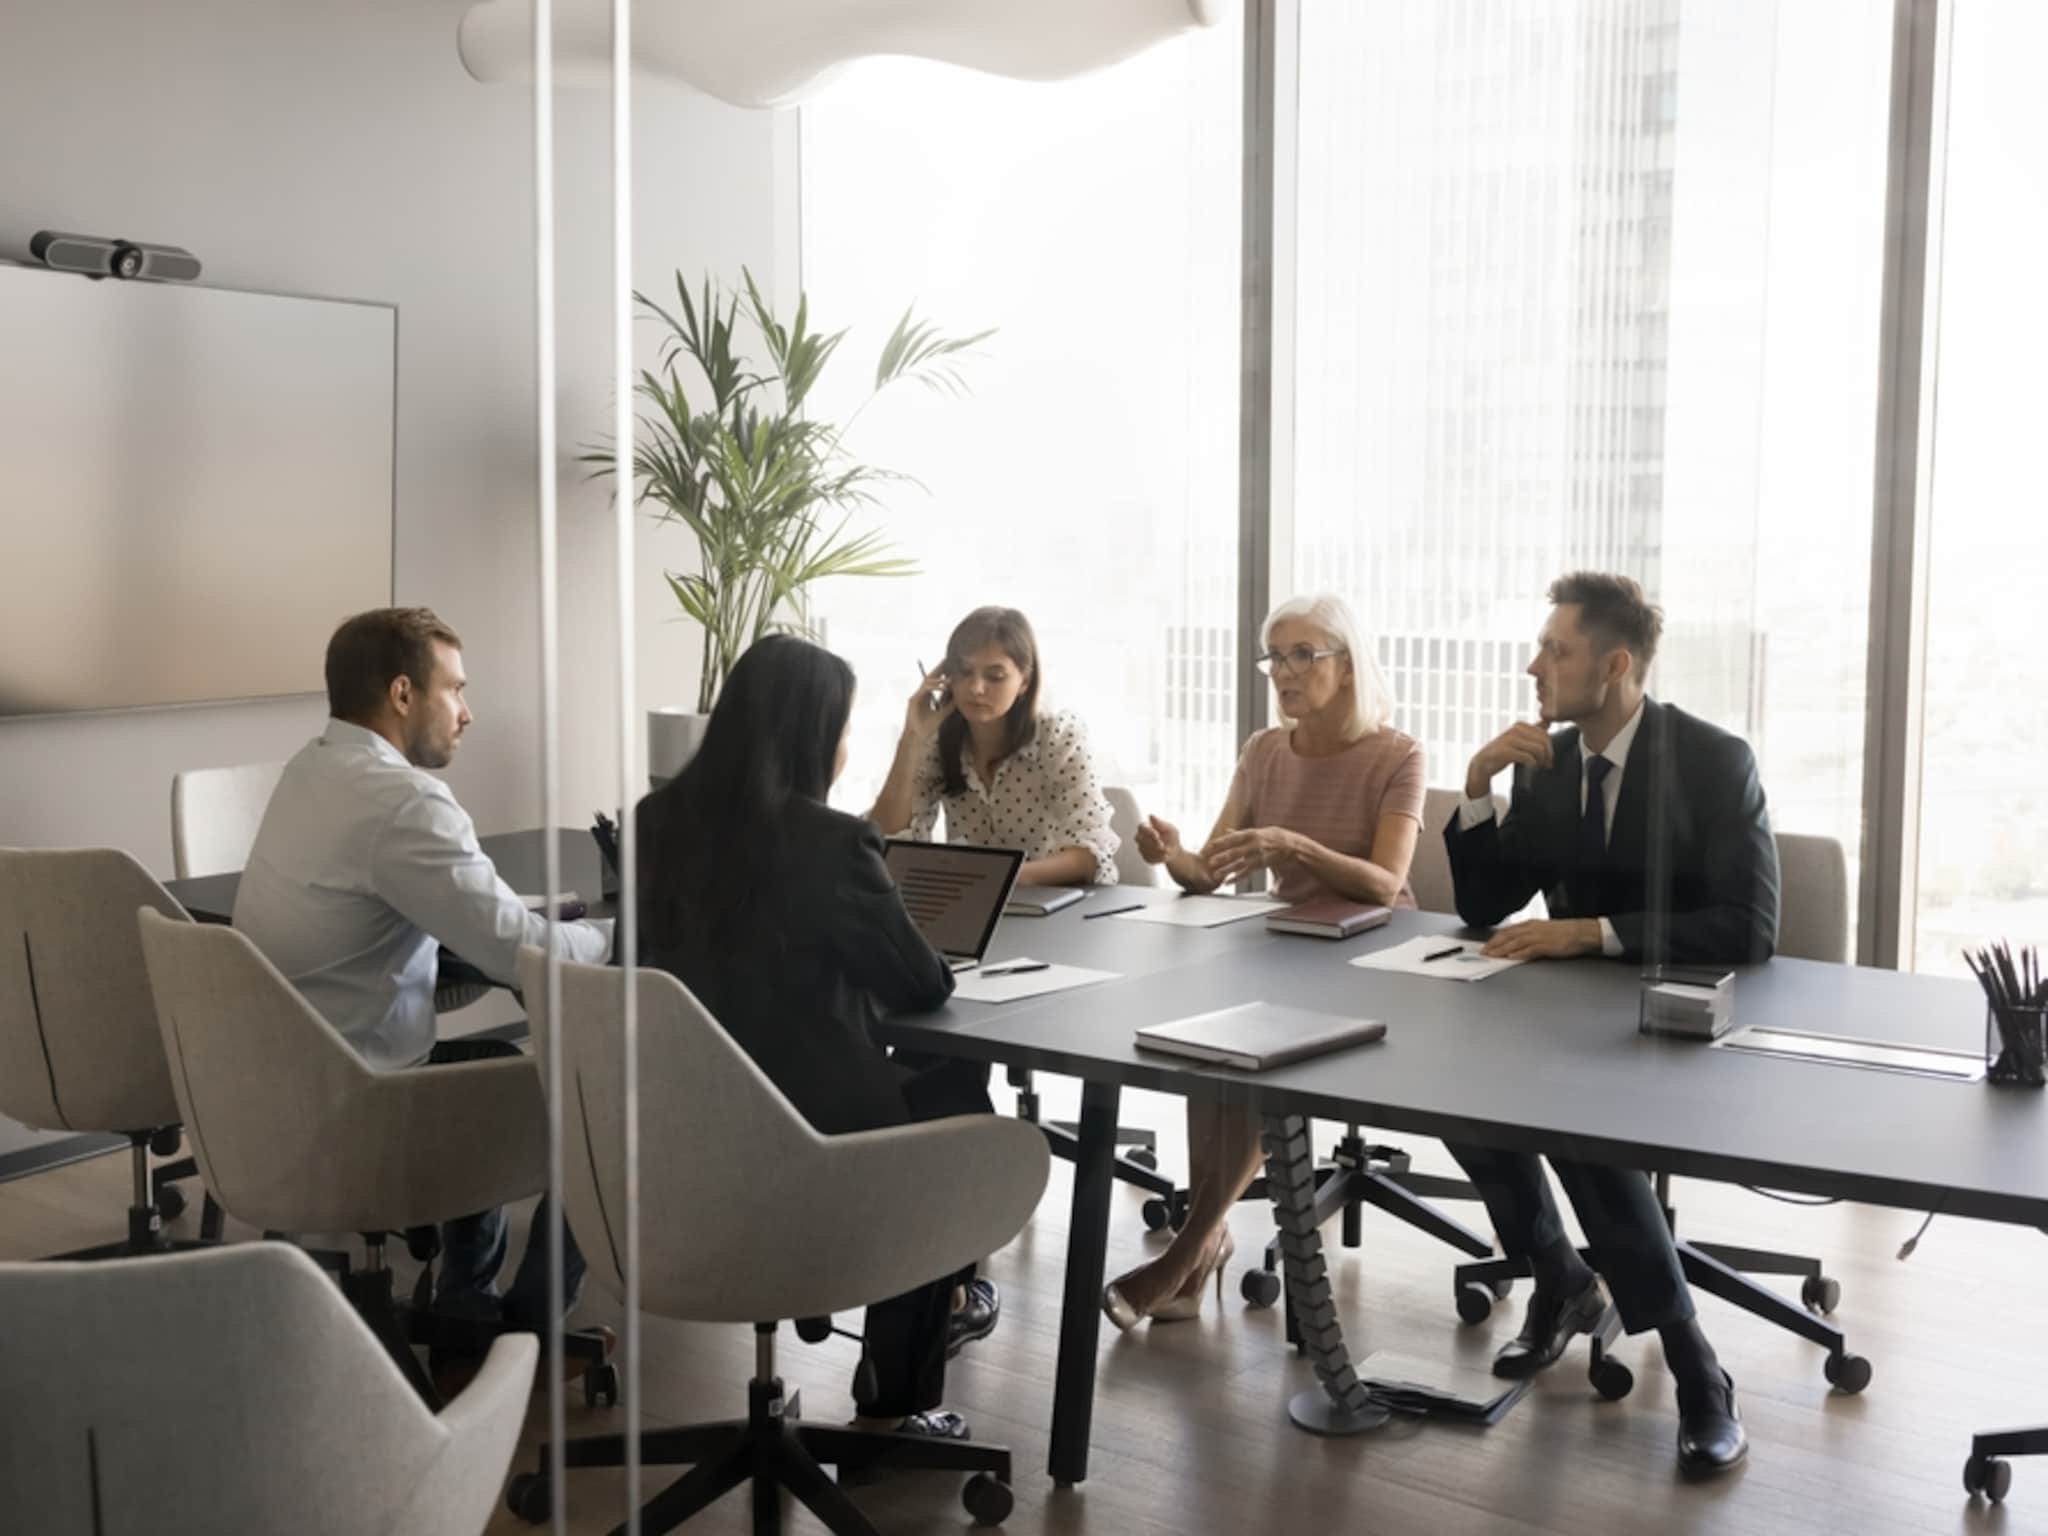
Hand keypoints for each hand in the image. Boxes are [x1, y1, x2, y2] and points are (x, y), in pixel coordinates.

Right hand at [902, 667, 954, 741]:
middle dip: (938, 669)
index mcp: (926, 696)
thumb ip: (949, 706)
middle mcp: (920, 694)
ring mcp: (916, 697)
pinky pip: (924, 690)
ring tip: (949, 679)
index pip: (934, 682)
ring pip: (927, 683)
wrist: (917, 737)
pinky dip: (933, 687)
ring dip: (938, 679)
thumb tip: (959, 699)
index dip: (942, 674)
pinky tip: (942, 686)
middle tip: (947, 660)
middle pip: (930, 678)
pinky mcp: (913, 701)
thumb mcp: (942, 714)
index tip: (951, 666)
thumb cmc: (926, 727)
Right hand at [1134, 814, 1181, 865]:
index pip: (1141, 827)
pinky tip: (1164, 856)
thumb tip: (1151, 816)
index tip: (1158, 836)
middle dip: (1152, 843)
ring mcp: (1141, 847)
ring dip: (1156, 851)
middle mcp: (1141, 837)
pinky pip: (1148, 858)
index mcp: (1146, 827)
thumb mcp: (1170, 829)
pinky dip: (1157, 858)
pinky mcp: (1144, 857)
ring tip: (1166, 851)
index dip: (1148, 832)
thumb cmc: (1172, 837)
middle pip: (1139, 839)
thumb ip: (1161, 823)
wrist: (1174, 851)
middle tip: (1162, 845)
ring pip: (1143, 850)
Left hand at [1202, 826, 1301, 884]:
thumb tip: (1226, 830)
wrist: (1291, 846)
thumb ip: (1240, 833)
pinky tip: (1228, 882)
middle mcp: (1254, 844)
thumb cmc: (1273, 837)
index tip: (1209, 846)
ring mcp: (1258, 855)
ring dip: (1227, 870)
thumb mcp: (1257, 832)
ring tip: (1216, 874)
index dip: (1221, 842)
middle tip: (1210, 862)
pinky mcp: (1261, 865)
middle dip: (1222, 857)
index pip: (1233, 838)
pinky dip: (1237, 878)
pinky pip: (1247, 872)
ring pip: (1240, 864)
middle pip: (1235, 851)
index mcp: (1251, 834)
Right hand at [1466, 721, 1555, 798]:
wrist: (1483, 763)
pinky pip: (1528, 757)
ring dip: (1541, 760)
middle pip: (1543, 741)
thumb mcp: (1519, 739)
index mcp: (1520, 725)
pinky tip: (1531, 767)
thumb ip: (1533, 731)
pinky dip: (1533, 764)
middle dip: (1548, 755)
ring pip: (1538, 749)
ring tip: (1539, 766)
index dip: (1550, 748)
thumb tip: (1548, 722)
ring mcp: (1509, 739)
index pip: (1545, 734)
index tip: (1548, 759)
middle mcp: (1515, 729)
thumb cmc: (1503, 752)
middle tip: (1546, 765)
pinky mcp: (1505, 751)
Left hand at [1480, 918, 1602, 960]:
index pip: (1507, 930)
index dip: (1495, 938)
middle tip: (1484, 953)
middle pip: (1508, 935)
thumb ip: (1530, 935)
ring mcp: (1539, 936)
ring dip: (1502, 949)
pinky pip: (1530, 950)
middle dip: (1494, 944)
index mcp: (1530, 924)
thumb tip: (1516, 943)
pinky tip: (1511, 958)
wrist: (1582, 932)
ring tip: (1492, 956)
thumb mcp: (1543, 930)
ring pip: (1516, 942)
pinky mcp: (1547, 945)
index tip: (1486, 946)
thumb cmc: (1565, 932)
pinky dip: (1519, 953)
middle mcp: (1532, 929)